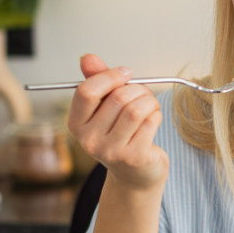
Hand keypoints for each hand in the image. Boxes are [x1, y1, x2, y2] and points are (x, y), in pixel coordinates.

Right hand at [67, 54, 168, 191]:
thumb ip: (97, 81)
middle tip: (143, 94)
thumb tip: (87, 57)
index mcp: (76, 123)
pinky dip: (157, 115)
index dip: (109, 76)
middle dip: (137, 89)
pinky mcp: (133, 157)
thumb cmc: (120, 134)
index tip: (125, 73)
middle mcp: (88, 140)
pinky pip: (150, 122)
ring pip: (136, 109)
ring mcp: (110, 151)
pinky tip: (154, 120)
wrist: (134, 174)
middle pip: (117, 98)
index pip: (86, 91)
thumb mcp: (104, 107)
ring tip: (150, 106)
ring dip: (149, 101)